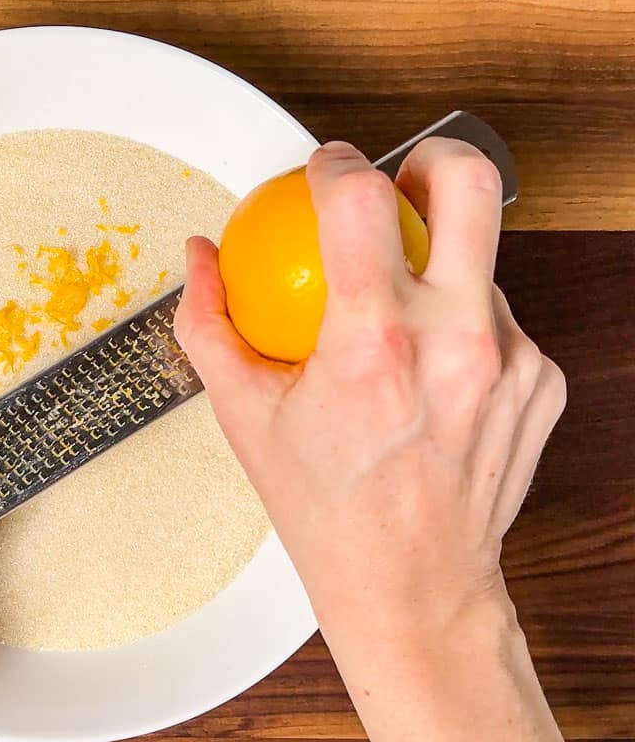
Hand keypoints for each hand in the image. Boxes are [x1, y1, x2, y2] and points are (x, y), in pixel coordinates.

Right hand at [176, 138, 577, 741]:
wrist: (411, 582)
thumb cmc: (325, 508)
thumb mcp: (243, 414)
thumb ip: (209, 323)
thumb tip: (200, 258)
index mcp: (372, 341)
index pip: (361, 197)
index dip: (335, 162)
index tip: (323, 169)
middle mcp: (455, 339)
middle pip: (468, 183)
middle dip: (430, 159)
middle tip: (401, 184)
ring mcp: (510, 358)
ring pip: (482, 258)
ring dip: (439, 268)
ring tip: (399, 325)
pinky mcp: (542, 379)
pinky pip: (500, 317)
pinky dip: (462, 325)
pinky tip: (428, 375)